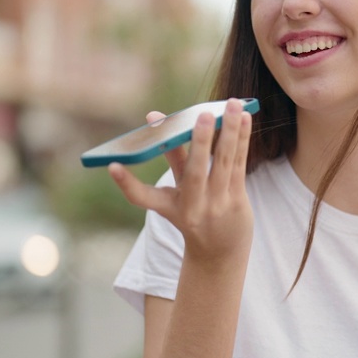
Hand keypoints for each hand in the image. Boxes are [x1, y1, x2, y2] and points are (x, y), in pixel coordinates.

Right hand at [108, 98, 253, 260]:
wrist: (219, 253)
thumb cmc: (193, 213)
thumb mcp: (176, 192)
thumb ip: (171, 157)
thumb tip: (157, 117)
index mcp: (168, 207)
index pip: (141, 197)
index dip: (125, 183)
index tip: (113, 166)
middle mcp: (192, 207)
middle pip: (194, 173)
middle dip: (199, 143)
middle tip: (202, 115)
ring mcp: (217, 205)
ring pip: (224, 163)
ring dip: (230, 132)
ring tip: (233, 105)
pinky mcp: (237, 200)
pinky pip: (239, 164)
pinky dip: (241, 140)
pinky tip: (244, 118)